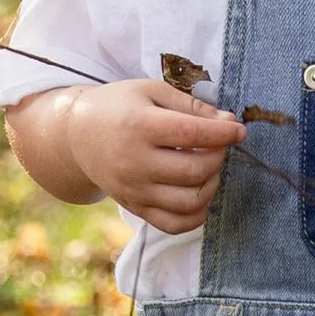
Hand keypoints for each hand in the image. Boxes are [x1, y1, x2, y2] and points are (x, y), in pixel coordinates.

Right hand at [13, 78, 244, 233]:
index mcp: (139, 126)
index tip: (238, 129)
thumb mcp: (150, 91)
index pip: (192, 134)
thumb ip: (190, 104)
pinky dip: (197, 214)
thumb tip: (229, 122)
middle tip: (218, 145)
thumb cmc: (118, 106)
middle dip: (218, 157)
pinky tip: (199, 193)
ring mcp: (134, 190)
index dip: (223, 133)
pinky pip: (174, 224)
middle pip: (195, 170)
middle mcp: (134, 162)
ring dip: (211, 184)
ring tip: (208, 167)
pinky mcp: (135, 208)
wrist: (76, 136)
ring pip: (189, 201)